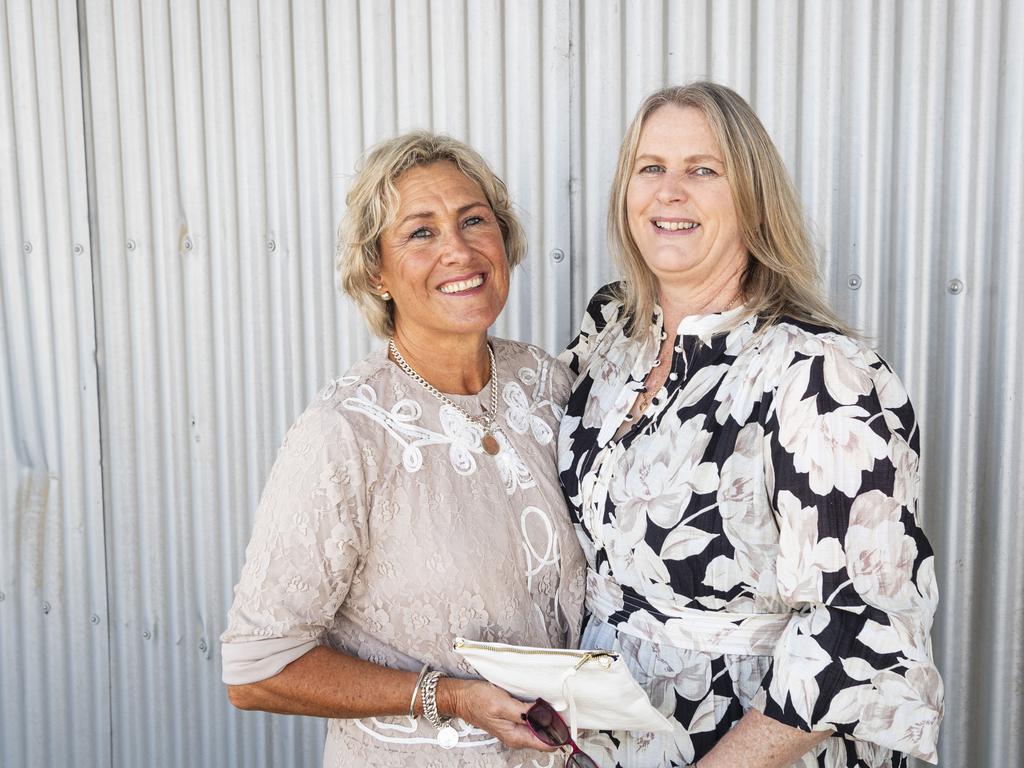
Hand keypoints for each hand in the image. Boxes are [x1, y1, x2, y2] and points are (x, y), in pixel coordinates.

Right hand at [439, 678, 556, 751]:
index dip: (559, 733)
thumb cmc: (477, 700)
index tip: (569, 721)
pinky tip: (542, 705)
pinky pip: (532, 721)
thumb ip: (523, 712)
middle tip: (565, 709)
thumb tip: (542, 715)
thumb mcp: (501, 704)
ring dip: (548, 718)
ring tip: (556, 705)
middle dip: (556, 724)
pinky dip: (540, 714)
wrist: (461, 697)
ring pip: (540, 728)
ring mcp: (515, 728)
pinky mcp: (513, 720)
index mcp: (515, 736)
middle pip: (545, 736)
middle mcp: (517, 736)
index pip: (546, 743)